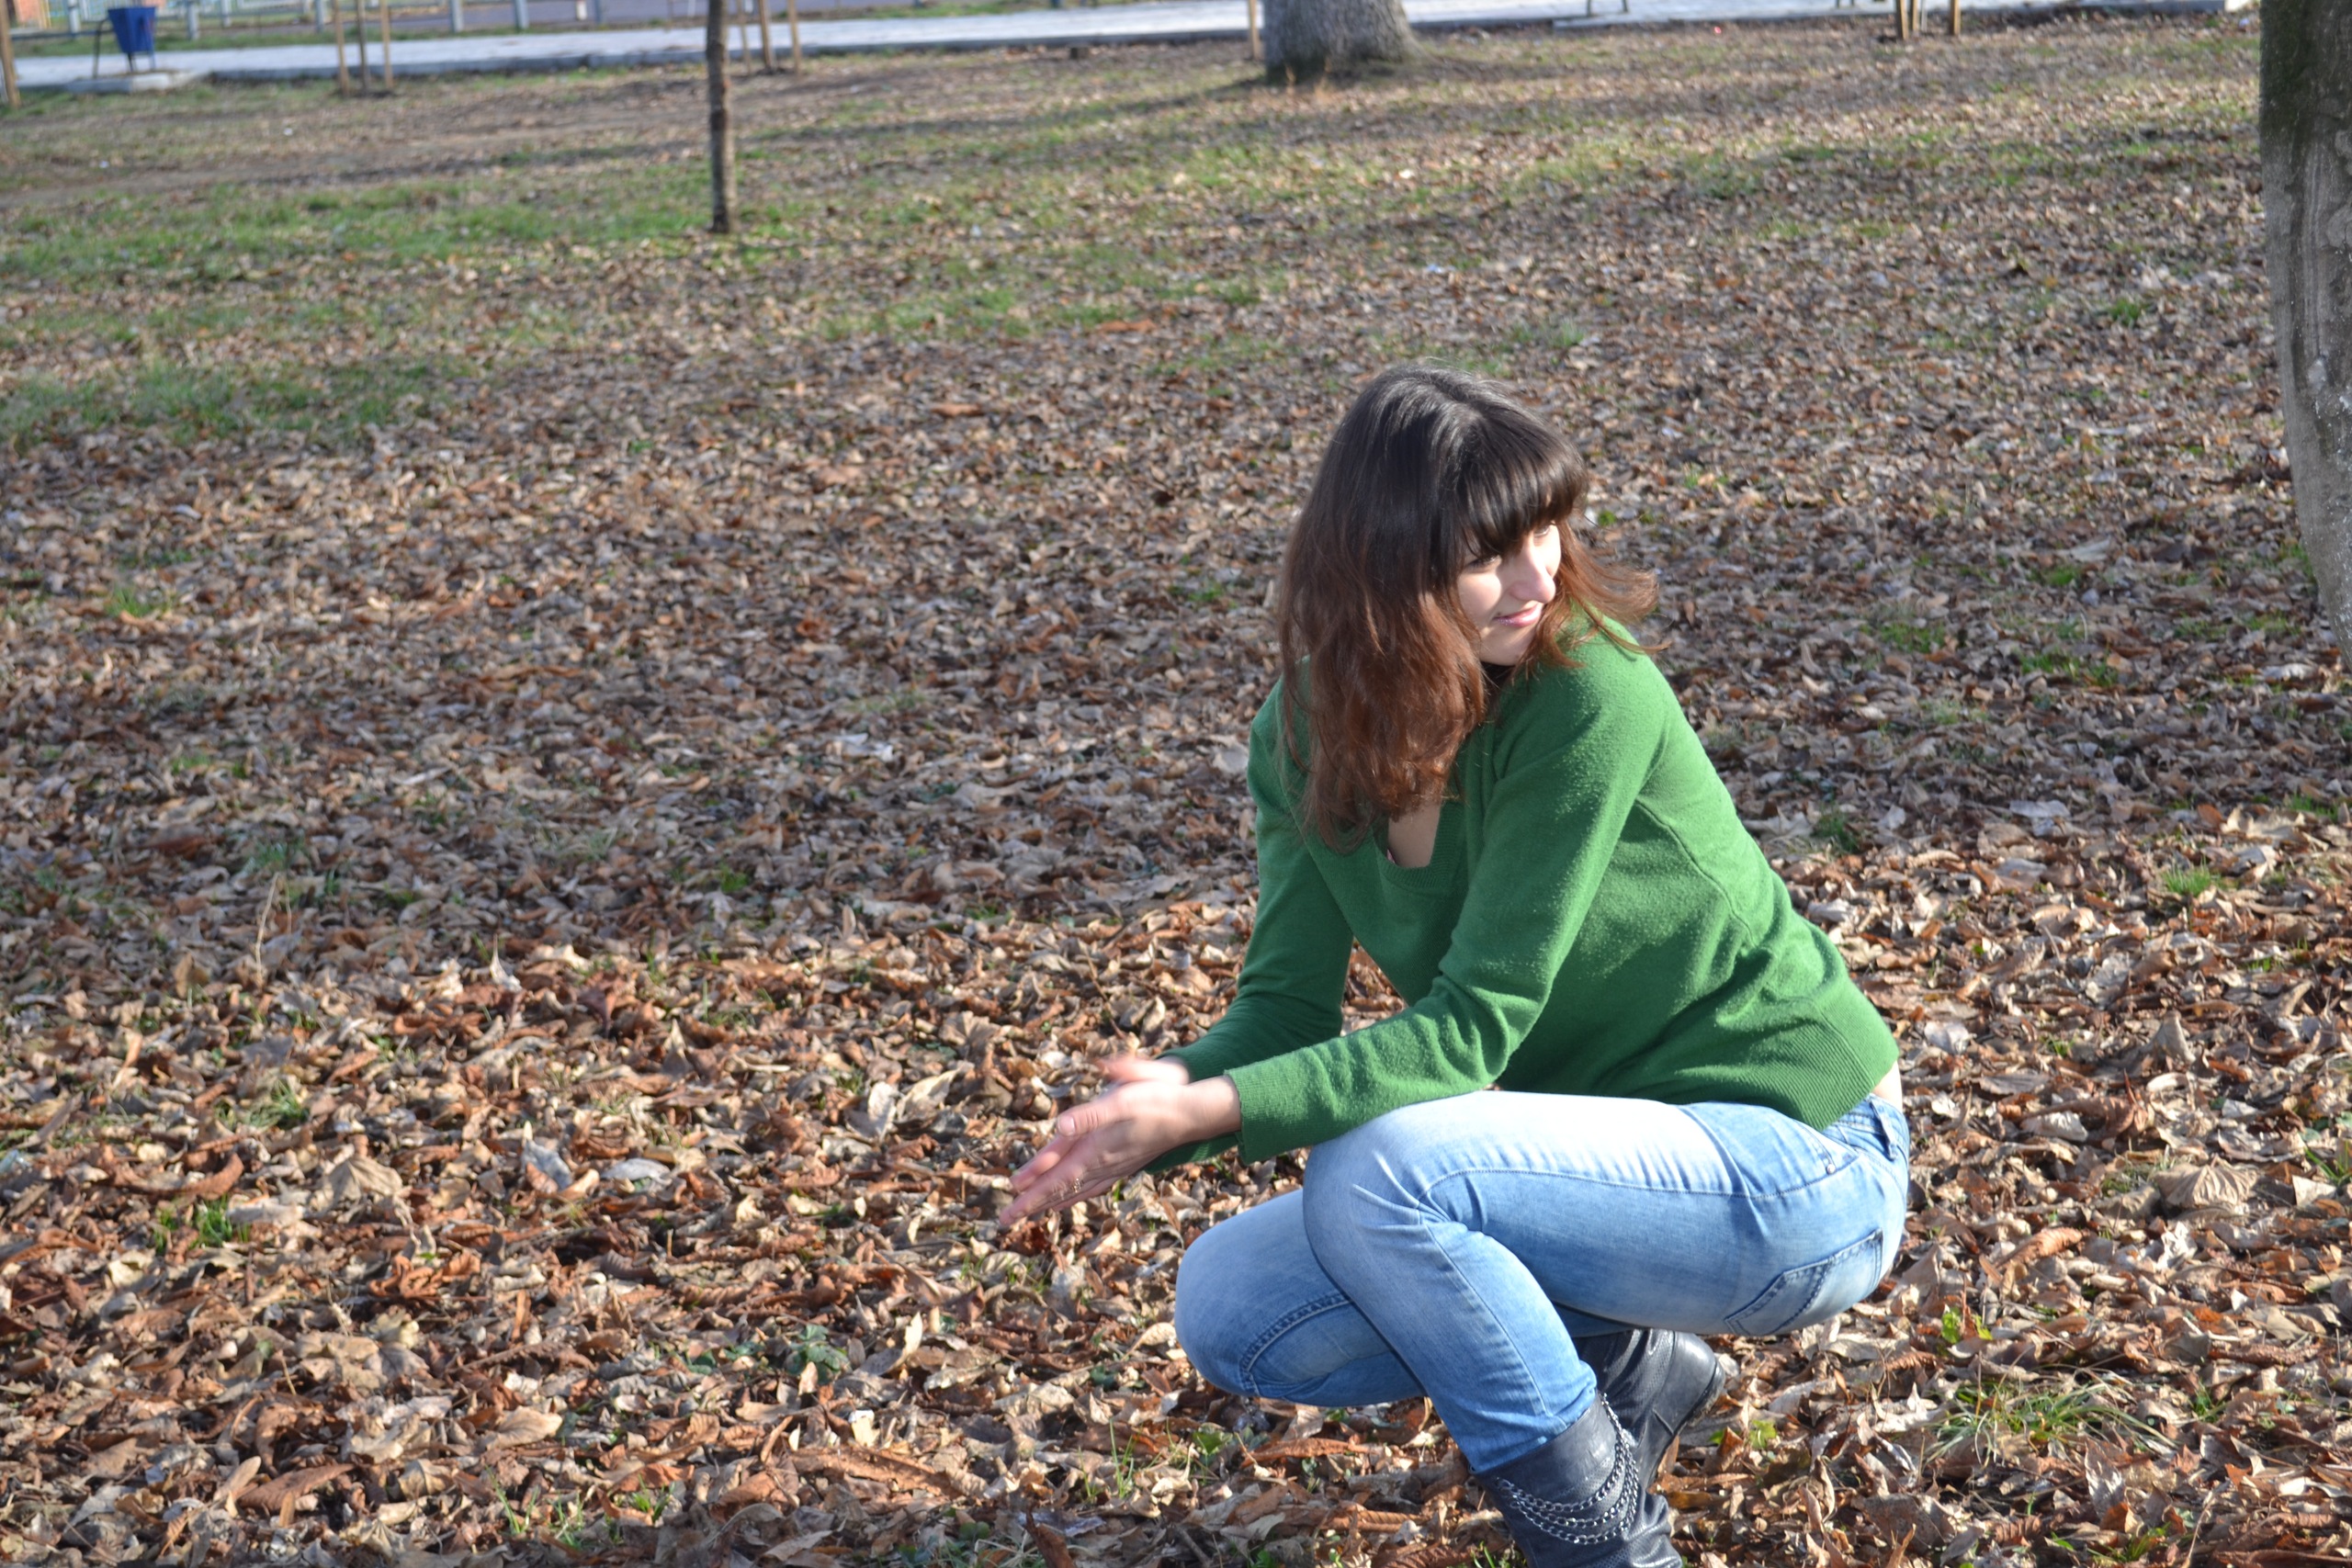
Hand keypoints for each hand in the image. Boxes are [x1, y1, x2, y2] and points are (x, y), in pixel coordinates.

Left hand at [998, 1056, 1238, 1227]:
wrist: (1191, 1114)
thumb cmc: (1156, 1100)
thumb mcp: (1123, 1099)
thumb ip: (1090, 1114)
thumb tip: (1061, 1127)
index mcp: (1094, 1146)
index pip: (1055, 1172)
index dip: (1031, 1184)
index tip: (1008, 1196)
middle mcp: (1101, 1162)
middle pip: (1059, 1187)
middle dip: (1030, 1204)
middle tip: (1003, 1221)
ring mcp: (1112, 1167)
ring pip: (1073, 1190)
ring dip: (1047, 1202)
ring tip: (1026, 1215)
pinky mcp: (1122, 1165)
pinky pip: (1091, 1187)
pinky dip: (1073, 1196)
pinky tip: (1066, 1201)